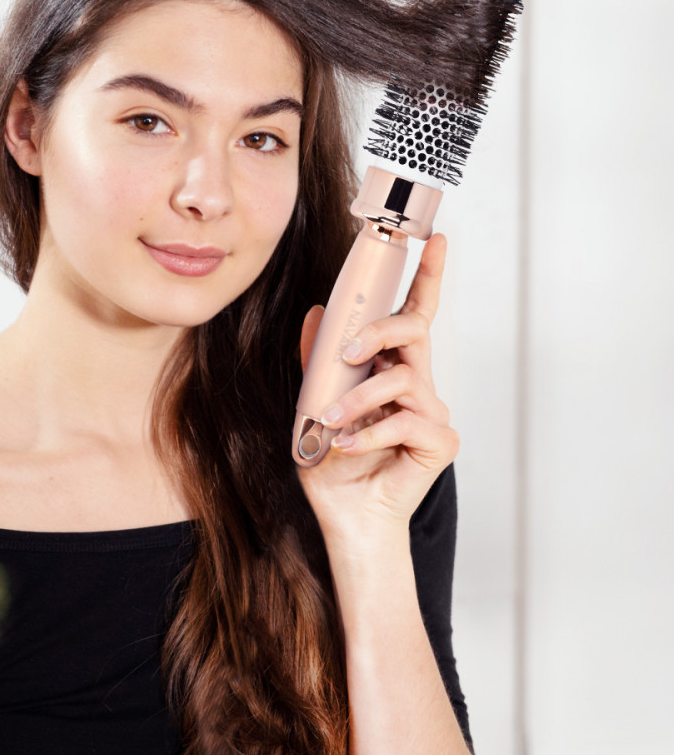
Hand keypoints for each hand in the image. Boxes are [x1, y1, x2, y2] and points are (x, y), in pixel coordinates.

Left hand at [297, 233, 458, 546]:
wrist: (345, 515)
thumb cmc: (333, 460)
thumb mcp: (313, 402)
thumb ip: (317, 360)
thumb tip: (315, 313)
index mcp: (390, 368)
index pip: (413, 313)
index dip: (427, 276)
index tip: (434, 239)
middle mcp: (417, 383)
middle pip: (413, 330)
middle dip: (381, 330)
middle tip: (348, 351)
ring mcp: (431, 412)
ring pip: (402, 379)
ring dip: (357, 398)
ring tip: (329, 422)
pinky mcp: (440, 441)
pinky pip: (405, 422)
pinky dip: (368, 433)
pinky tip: (345, 447)